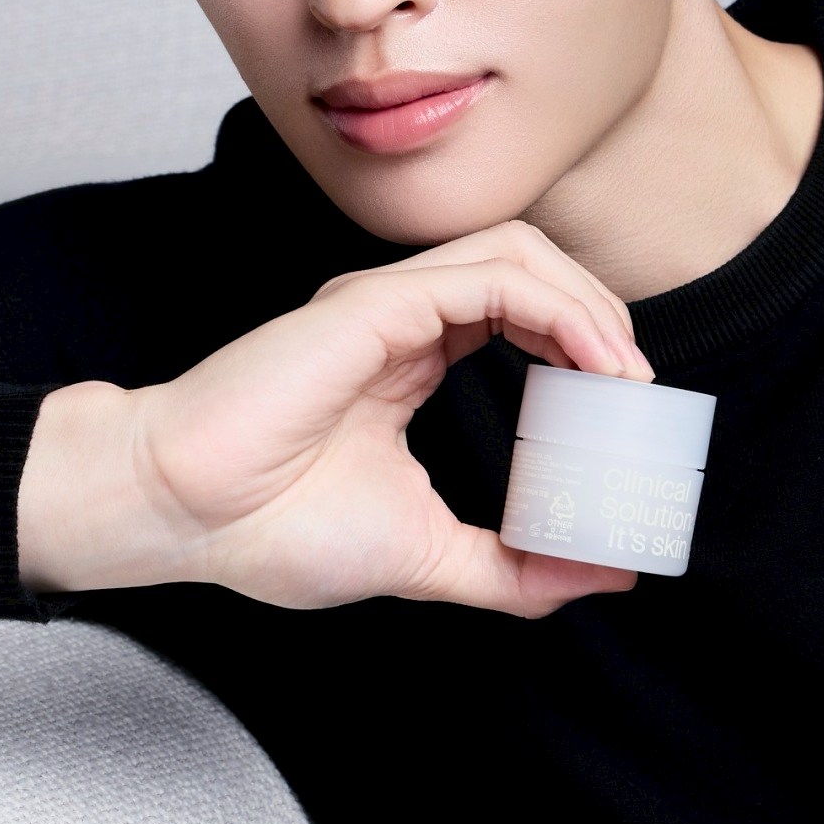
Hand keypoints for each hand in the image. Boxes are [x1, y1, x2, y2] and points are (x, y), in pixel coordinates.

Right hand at [17, 221, 652, 616]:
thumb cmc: (269, 527)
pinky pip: (492, 275)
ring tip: (624, 372)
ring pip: (517, 251)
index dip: (584, 346)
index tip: (626, 413)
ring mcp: (386, 304)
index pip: (518, 315)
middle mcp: (400, 317)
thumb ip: (513, 564)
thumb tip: (604, 572)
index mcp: (406, 357)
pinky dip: (558, 309)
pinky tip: (595, 364)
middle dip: (600, 316)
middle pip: (530, 270)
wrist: (185, 515)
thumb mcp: (424, 555)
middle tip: (638, 390)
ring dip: (587, 302)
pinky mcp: (375, 303)